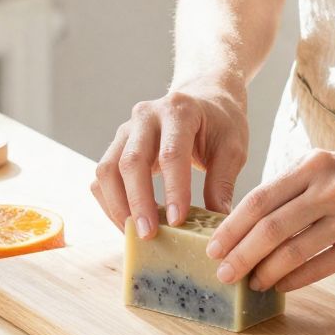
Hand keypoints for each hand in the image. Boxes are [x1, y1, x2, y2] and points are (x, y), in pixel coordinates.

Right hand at [91, 81, 249, 237]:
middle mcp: (146, 116)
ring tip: (135, 234)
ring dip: (118, 206)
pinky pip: (102, 176)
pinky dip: (109, 203)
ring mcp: (126, 129)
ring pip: (107, 169)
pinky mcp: (116, 145)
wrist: (203, 99)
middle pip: (132, 160)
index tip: (177, 221)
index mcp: (179, 111)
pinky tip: (127, 224)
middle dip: (138, 201)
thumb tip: (219, 223)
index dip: (173, 189)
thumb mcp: (232, 148)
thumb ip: (222, 183)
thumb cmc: (219, 124)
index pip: (171, 153)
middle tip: (149, 234)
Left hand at [205, 142, 334, 293]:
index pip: (260, 199)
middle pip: (270, 227)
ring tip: (250, 283)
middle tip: (222, 273)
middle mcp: (331, 189)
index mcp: (315, 165)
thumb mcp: (331, 165)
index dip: (231, 227)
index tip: (212, 247)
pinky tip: (281, 286)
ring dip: (265, 272)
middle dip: (240, 254)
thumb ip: (295, 188)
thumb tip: (250, 223)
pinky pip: (320, 267)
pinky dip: (295, 280)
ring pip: (293, 251)